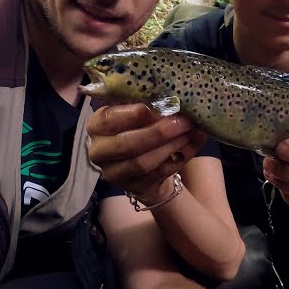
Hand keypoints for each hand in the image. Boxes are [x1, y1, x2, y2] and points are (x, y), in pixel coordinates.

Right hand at [86, 104, 207, 199]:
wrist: (147, 162)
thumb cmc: (142, 129)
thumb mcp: (141, 114)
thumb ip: (152, 107)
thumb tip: (176, 101)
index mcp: (96, 126)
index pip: (107, 120)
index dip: (129, 115)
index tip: (150, 108)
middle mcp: (100, 151)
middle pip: (126, 144)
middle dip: (157, 132)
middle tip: (183, 121)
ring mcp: (114, 173)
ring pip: (142, 163)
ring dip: (169, 147)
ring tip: (189, 133)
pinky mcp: (133, 187)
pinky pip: (157, 174)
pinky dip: (178, 159)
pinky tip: (191, 146)